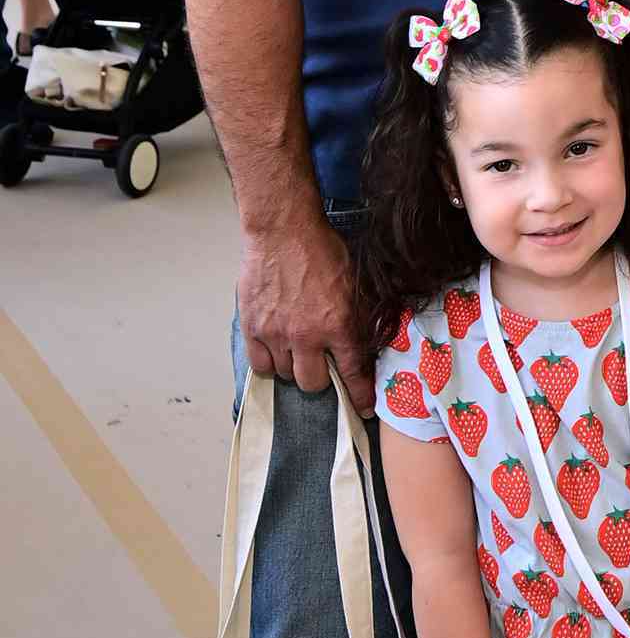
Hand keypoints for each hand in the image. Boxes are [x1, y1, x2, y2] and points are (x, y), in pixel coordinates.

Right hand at [238, 213, 373, 413]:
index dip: (359, 395)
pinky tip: (276, 351)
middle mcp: (307, 335)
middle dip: (321, 380)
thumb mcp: (355, 283)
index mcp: (339, 324)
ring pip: (286, 375)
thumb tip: (366, 343)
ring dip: (294, 368)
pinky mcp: (253, 327)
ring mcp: (277, 333)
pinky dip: (270, 363)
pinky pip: (260, 364)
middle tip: (322, 367)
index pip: (352, 373)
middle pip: (313, 383)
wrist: (284, 229)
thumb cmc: (322, 250)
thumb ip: (358, 317)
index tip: (362, 407)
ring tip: (298, 351)